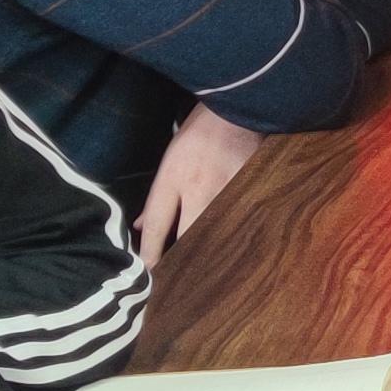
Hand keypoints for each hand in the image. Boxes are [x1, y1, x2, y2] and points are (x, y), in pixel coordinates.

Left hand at [132, 101, 261, 267]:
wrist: (238, 108)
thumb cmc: (199, 131)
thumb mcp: (170, 158)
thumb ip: (157, 196)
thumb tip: (140, 226)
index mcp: (174, 177)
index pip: (157, 225)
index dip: (150, 253)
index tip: (149, 273)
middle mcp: (199, 188)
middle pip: (186, 238)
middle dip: (180, 261)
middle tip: (176, 282)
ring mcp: (226, 191)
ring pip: (213, 234)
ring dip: (206, 252)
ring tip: (203, 275)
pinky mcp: (249, 192)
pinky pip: (237, 222)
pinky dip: (231, 237)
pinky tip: (231, 251)